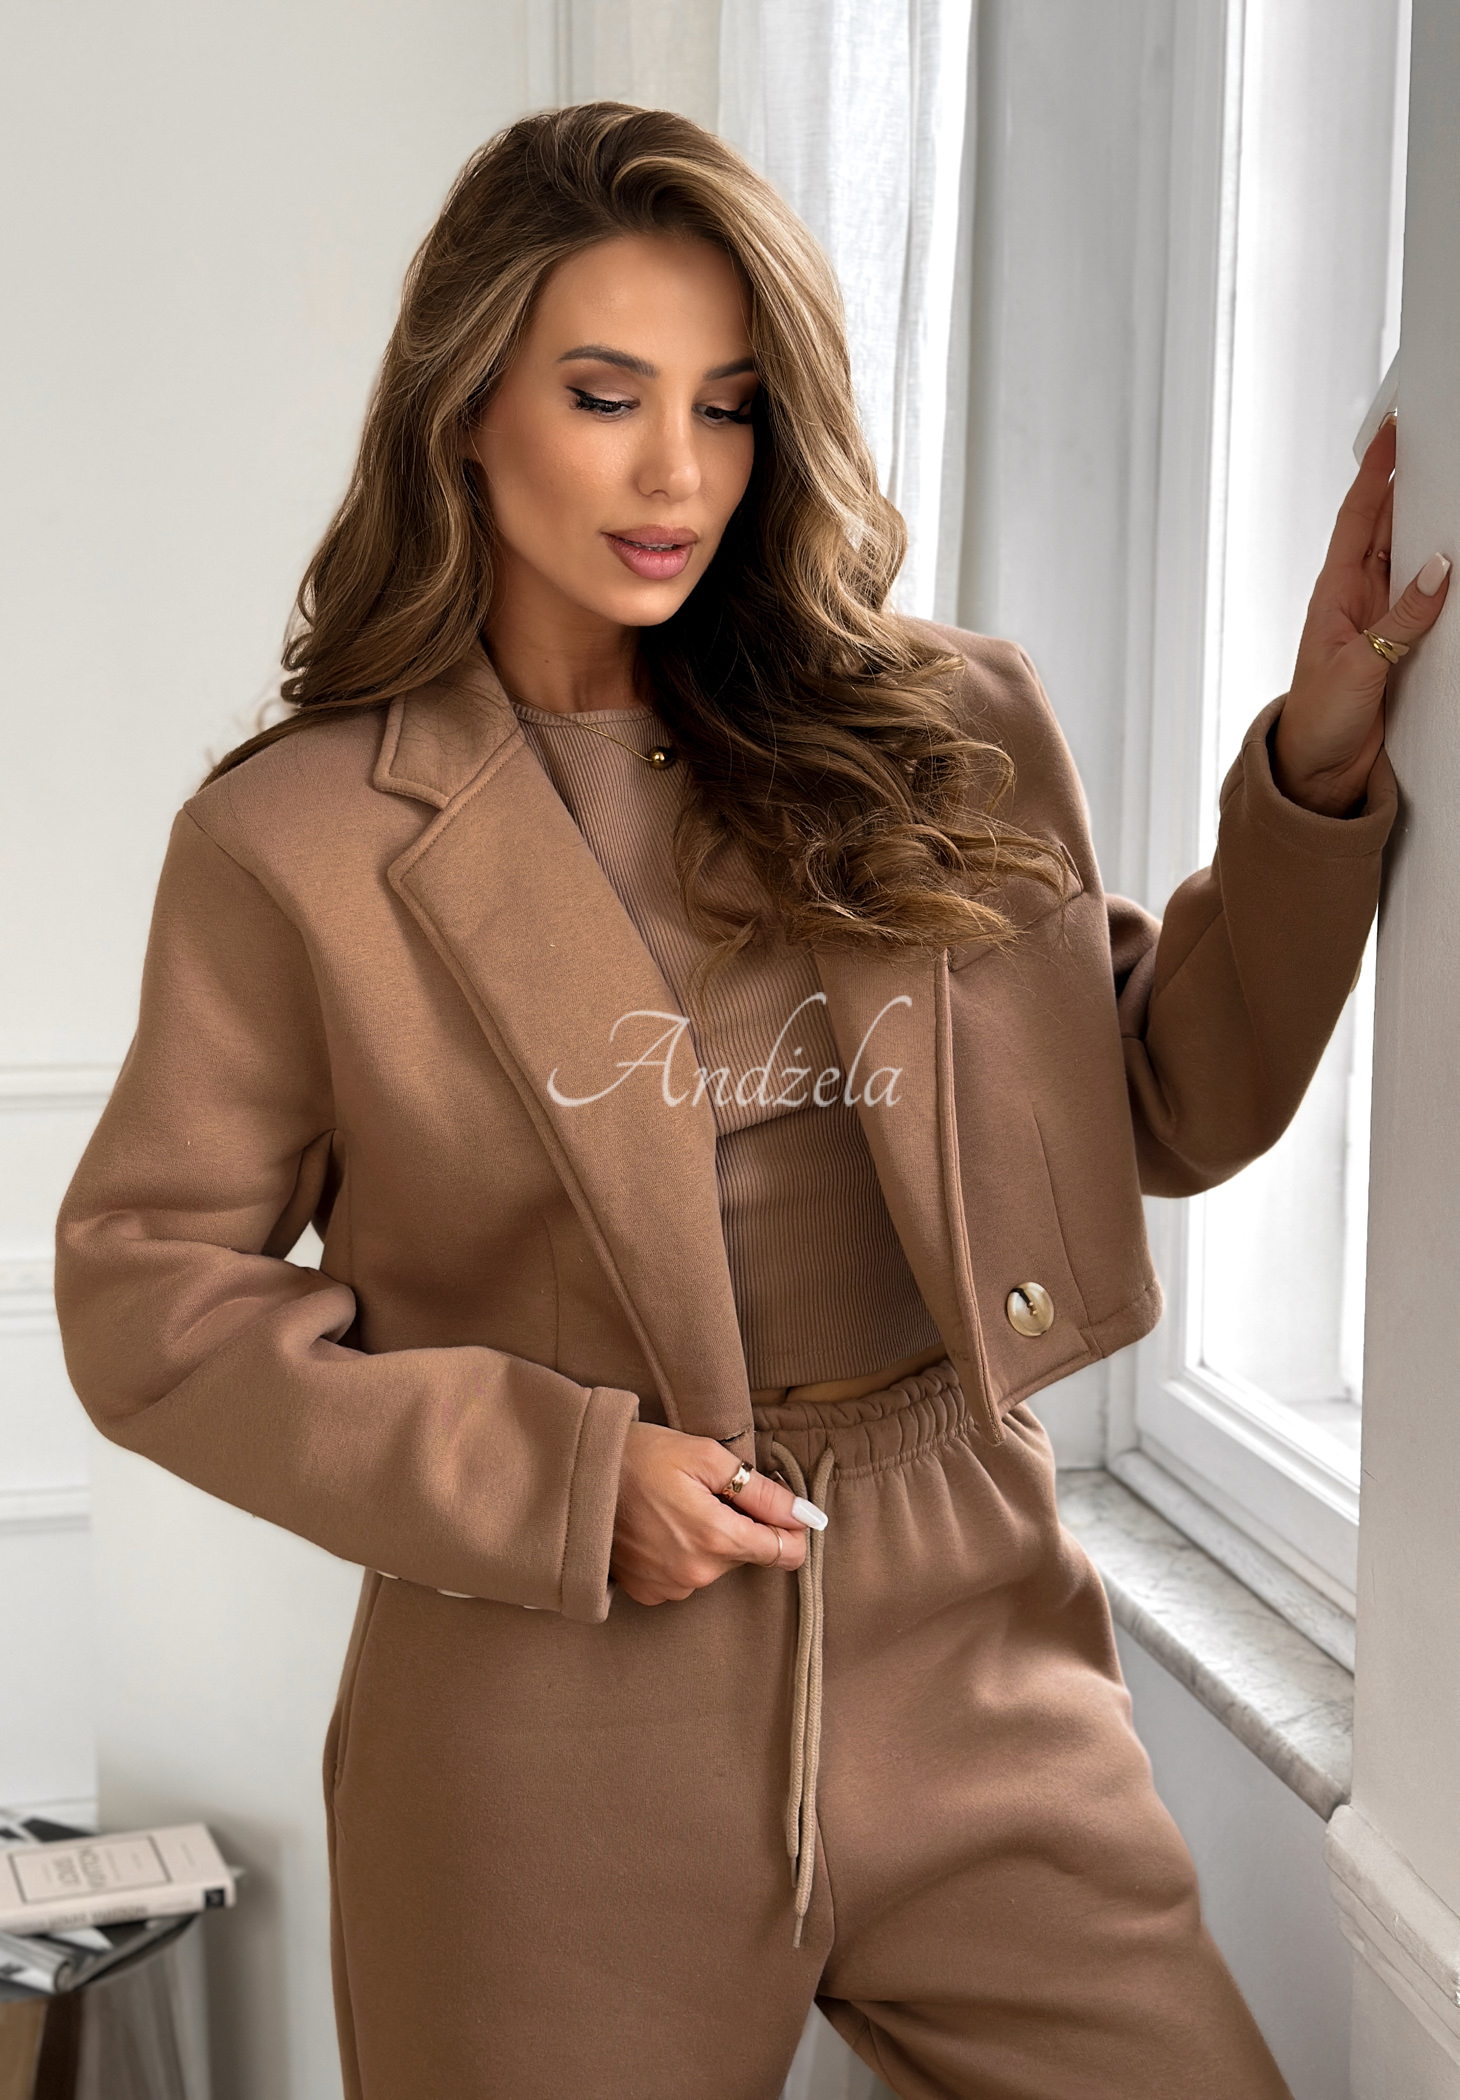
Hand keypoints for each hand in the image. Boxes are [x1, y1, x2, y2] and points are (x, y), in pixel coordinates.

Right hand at [610, 1422, 814, 1606]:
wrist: (576, 1476)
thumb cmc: (640, 1457)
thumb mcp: (707, 1457)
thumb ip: (763, 1492)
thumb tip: (806, 1515)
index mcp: (716, 1539)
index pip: (784, 1553)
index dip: (787, 1526)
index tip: (774, 1505)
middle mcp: (696, 1575)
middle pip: (747, 1555)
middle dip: (739, 1525)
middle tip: (706, 1491)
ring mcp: (670, 1588)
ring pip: (716, 1566)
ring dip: (709, 1540)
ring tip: (675, 1506)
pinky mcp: (648, 1593)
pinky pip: (685, 1577)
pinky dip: (681, 1554)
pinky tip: (658, 1526)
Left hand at [1274, 415, 1450, 816]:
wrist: (1316, 771)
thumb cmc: (1318, 720)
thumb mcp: (1360, 666)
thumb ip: (1401, 619)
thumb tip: (1438, 569)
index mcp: (1334, 594)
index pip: (1357, 520)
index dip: (1374, 476)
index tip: (1392, 435)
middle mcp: (1356, 600)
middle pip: (1387, 530)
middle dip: (1408, 488)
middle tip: (1434, 448)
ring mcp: (1378, 620)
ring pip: (1408, 560)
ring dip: (1428, 529)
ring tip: (1451, 490)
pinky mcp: (1397, 645)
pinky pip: (1425, 600)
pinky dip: (1442, 579)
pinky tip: (1458, 562)